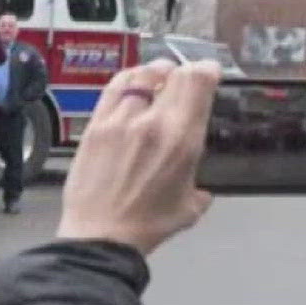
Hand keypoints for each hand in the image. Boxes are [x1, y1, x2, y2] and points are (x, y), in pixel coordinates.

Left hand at [57, 59, 216, 255]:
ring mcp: (120, 120)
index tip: (210, 71)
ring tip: (159, 74)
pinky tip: (132, 82)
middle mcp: (152, 121)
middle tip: (186, 76)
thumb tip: (201, 190)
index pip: (198, 82)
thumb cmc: (147, 224)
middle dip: (184, 70)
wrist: (101, 234)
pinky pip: (112, 88)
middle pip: (173, 74)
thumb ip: (199, 190)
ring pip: (141, 76)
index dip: (207, 70)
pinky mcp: (95, 125)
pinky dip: (127, 79)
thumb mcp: (189, 207)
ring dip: (155, 71)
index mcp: (183, 139)